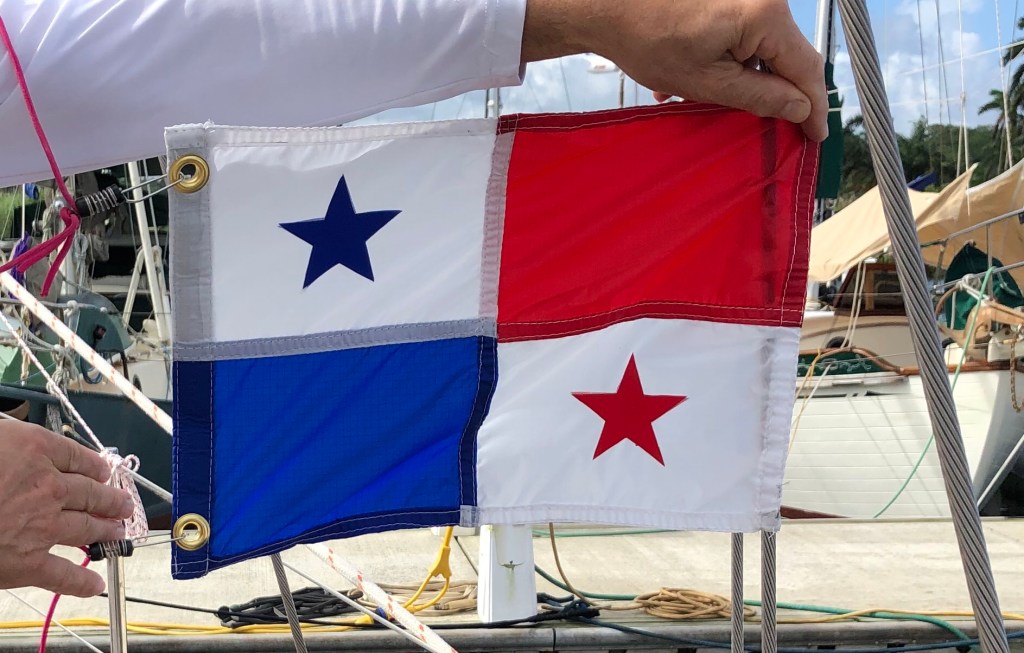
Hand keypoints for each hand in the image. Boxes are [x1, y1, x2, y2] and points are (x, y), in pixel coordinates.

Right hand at [0, 422, 132, 596]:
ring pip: (88, 527)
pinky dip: (81, 582)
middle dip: (112, 500)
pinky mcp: (27, 561)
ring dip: (107, 530)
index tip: (105, 470)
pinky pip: (63, 574)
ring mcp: (43, 525)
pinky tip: (94, 584)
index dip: (97, 465)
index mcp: (36, 450)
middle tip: (124, 504)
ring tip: (118, 531)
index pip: (79, 456)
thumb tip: (14, 441)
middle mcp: (49, 486)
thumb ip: (10, 440)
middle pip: (93, 492)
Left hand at [522, 0, 827, 141]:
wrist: (609, 6)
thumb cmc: (649, 40)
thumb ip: (760, 98)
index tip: (816, 136)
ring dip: (746, 79)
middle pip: (788, 56)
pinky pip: (744, 34)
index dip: (815, 107)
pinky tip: (697, 79)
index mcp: (765, 16)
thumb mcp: (707, 83)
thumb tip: (799, 109)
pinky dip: (729, 60)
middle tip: (778, 129)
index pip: (806, 68)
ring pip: (764, 48)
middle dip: (779, 94)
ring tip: (710, 100)